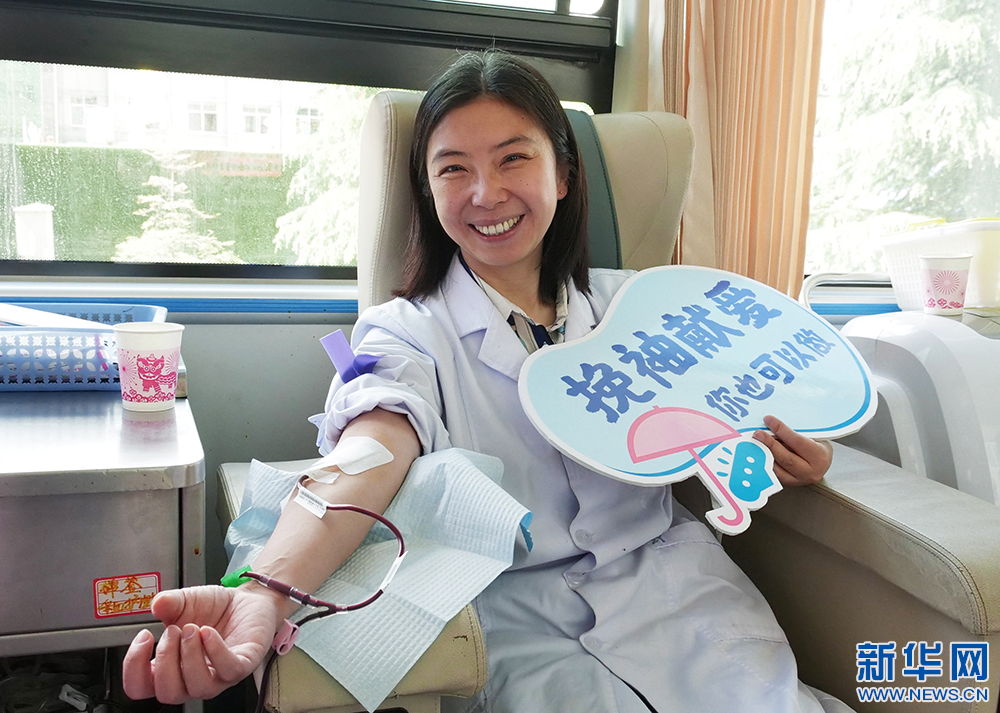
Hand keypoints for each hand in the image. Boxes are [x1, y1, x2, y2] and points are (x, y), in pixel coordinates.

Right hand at [122, 585, 279, 703]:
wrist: (246, 598)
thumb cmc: (214, 607)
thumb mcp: (184, 601)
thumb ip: (168, 603)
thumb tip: (156, 604)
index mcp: (171, 667)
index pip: (140, 688)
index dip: (134, 668)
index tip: (144, 636)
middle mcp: (193, 677)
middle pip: (168, 694)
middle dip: (166, 659)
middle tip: (173, 630)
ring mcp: (218, 675)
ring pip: (198, 687)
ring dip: (190, 656)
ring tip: (192, 628)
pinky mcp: (243, 665)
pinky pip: (228, 670)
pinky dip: (215, 651)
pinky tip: (208, 631)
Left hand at [752, 415, 832, 486]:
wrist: (822, 461)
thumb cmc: (817, 445)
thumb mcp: (812, 436)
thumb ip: (794, 432)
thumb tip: (772, 425)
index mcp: (819, 456)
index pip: (797, 442)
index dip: (781, 430)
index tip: (769, 420)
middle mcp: (811, 472)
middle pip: (786, 458)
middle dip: (769, 444)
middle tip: (758, 434)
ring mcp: (800, 480)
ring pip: (778, 469)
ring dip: (764, 455)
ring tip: (755, 443)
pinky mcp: (790, 484)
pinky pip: (774, 474)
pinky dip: (765, 463)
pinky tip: (758, 454)